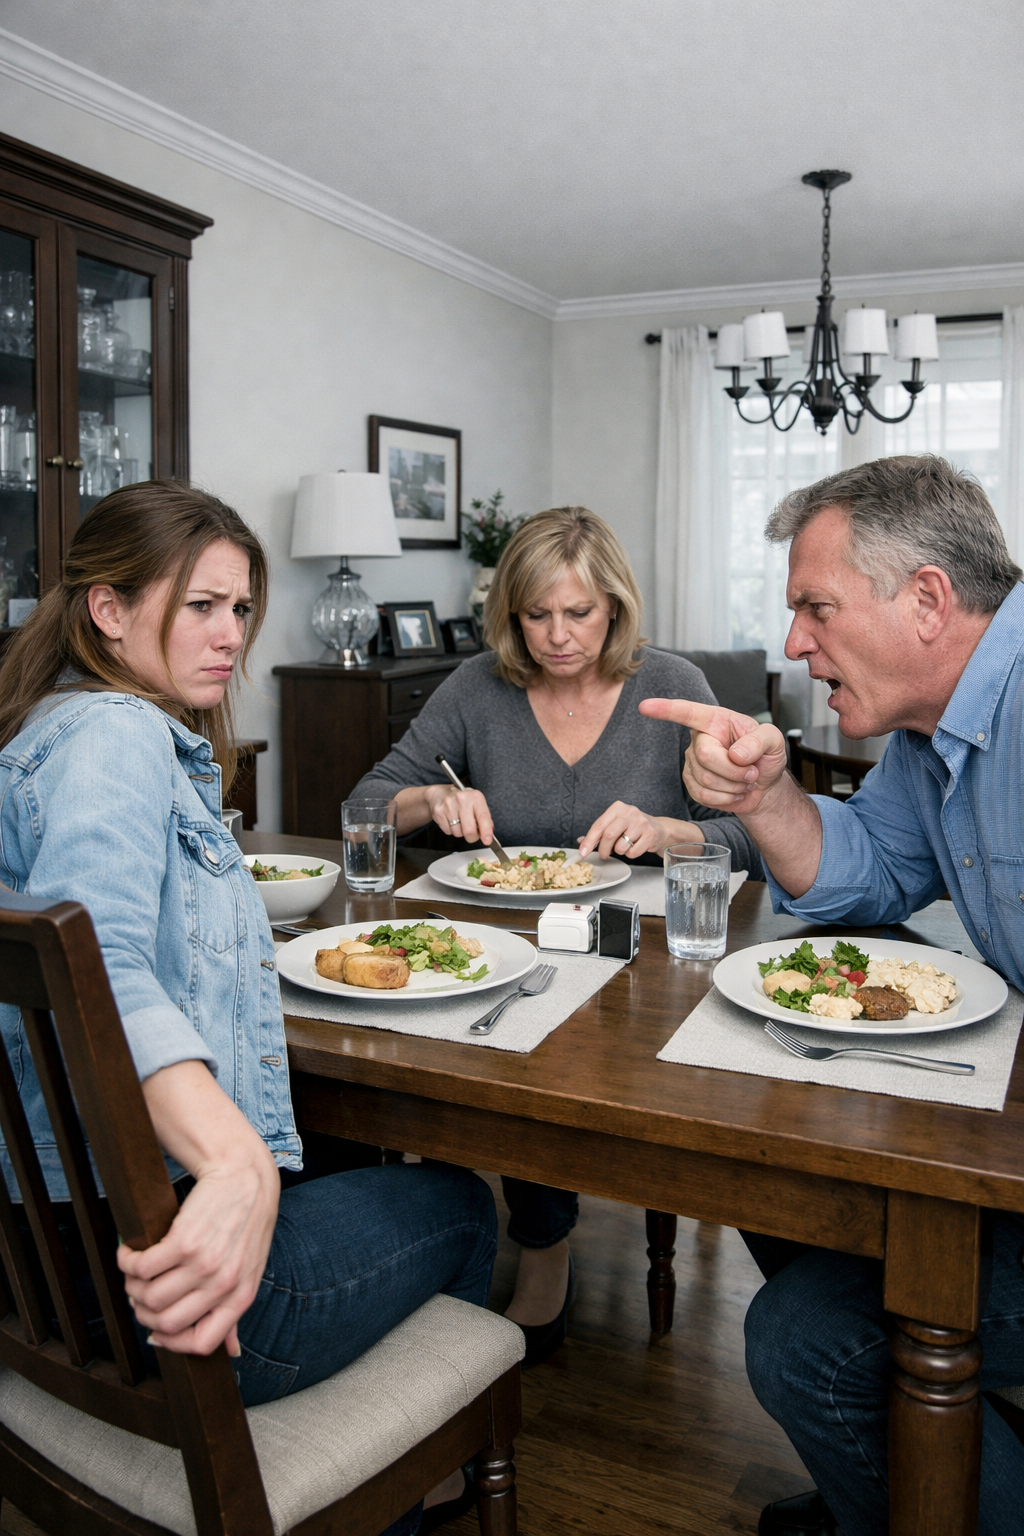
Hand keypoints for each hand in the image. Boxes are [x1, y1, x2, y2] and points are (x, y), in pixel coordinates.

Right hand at [118, 1059, 279, 1356]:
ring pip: (148, 1296)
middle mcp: (222, 1285)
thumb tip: (231, 1354)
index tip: (155, 1331)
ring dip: (131, 1286)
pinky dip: (126, 1261)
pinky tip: (129, 1251)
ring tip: (134, 1270)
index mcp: (240, 1298)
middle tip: (139, 1293)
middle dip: (143, 1312)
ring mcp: (203, 1264)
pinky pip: (140, 1267)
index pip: (199, 1345)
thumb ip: (235, 1313)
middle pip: (165, 1323)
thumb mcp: (250, 1270)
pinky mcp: (184, 1240)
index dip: (170, 1344)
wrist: (246, 1176)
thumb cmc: (245, 1225)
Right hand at [423, 784, 494, 845]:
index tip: (487, 841)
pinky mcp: (439, 812)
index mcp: (476, 797)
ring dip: (460, 832)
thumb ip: (485, 819)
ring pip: (458, 833)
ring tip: (459, 822)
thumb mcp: (477, 804)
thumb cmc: (463, 801)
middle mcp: (462, 799)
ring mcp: (449, 805)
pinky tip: (450, 820)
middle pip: (469, 830)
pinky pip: (448, 831)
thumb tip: (488, 835)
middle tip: (472, 834)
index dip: (486, 831)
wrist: (442, 794)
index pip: (483, 817)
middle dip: (472, 837)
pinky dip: (451, 830)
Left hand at [579, 801, 667, 859]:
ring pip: (621, 846)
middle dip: (603, 849)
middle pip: (609, 835)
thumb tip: (582, 842)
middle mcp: (630, 812)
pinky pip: (633, 852)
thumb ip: (599, 831)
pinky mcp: (650, 834)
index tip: (582, 852)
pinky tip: (635, 847)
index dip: (589, 840)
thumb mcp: (615, 823)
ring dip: (619, 851)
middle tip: (603, 855)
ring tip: (625, 846)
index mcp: (618, 808)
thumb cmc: (633, 826)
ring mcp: (641, 823)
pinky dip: (631, 854)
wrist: (658, 829)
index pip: (599, 825)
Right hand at [639, 698, 788, 815]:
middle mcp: (700, 739)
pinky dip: (726, 799)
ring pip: (705, 779)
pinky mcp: (691, 783)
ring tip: (745, 782)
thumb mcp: (774, 741)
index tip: (645, 706)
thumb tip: (737, 754)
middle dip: (734, 770)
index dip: (665, 710)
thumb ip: (760, 740)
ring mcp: (693, 762)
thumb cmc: (766, 757)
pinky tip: (735, 793)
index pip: (688, 712)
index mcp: (716, 721)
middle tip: (751, 773)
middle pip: (705, 755)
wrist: (763, 786)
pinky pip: (703, 796)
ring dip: (733, 786)